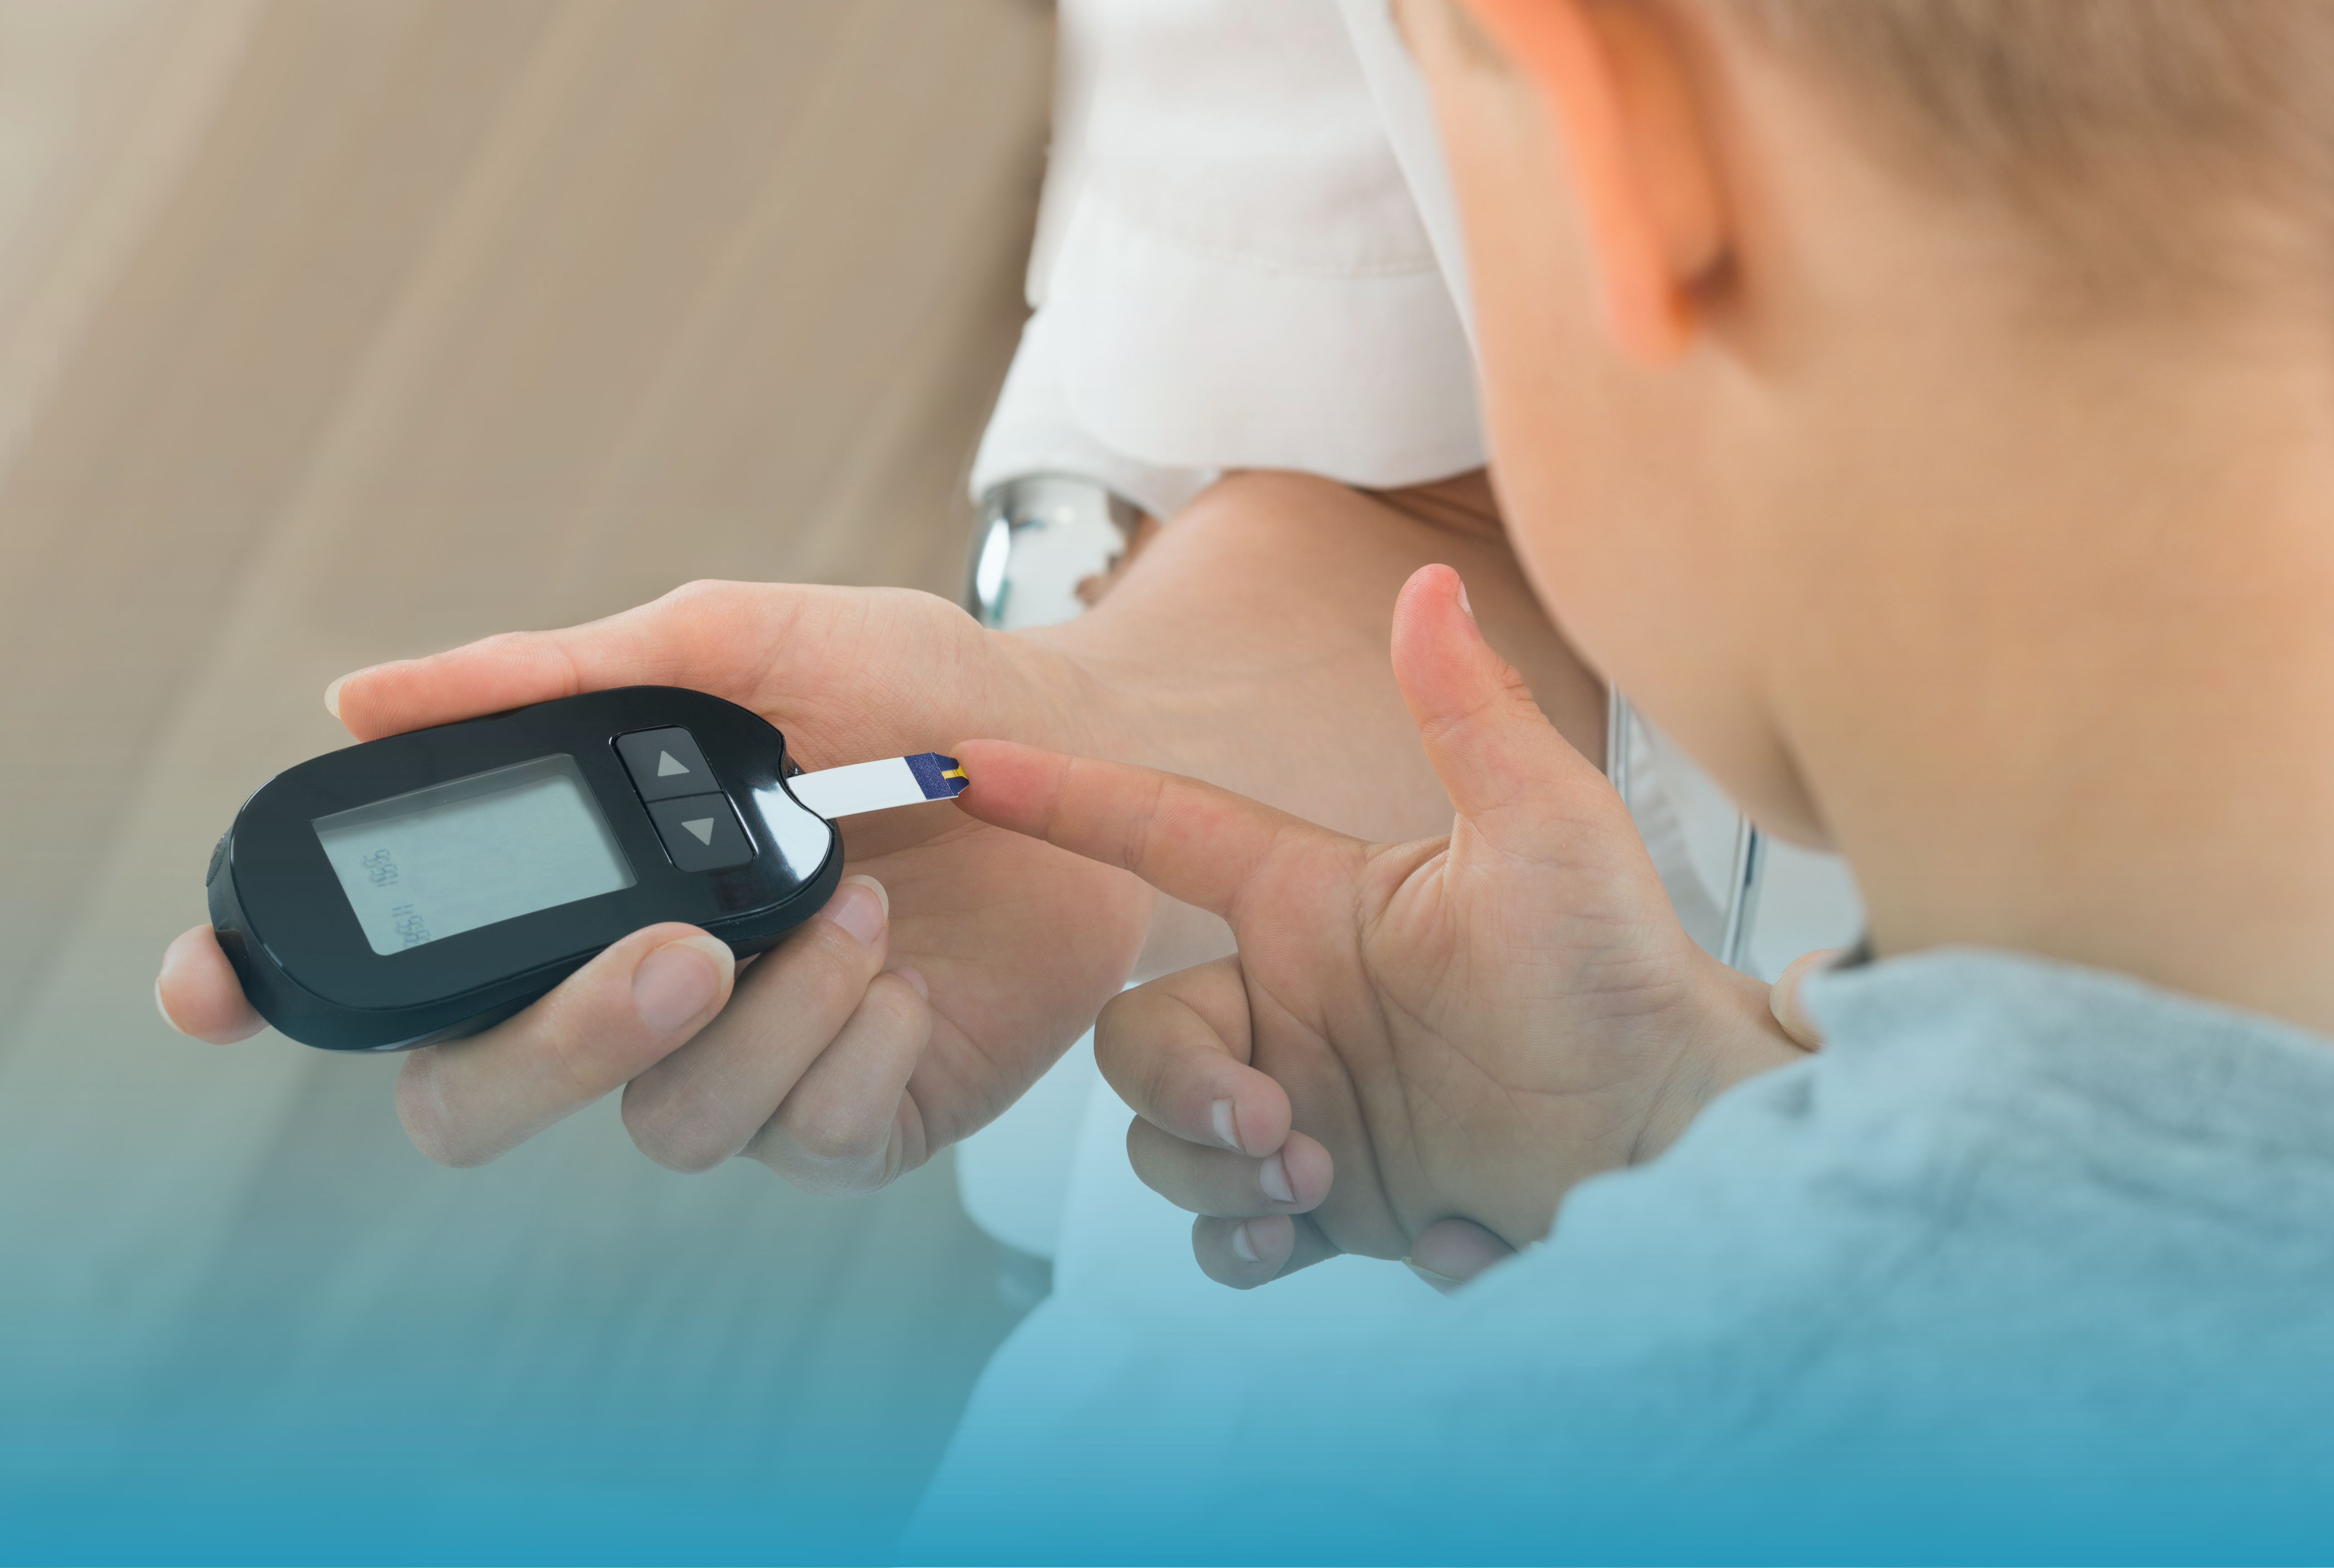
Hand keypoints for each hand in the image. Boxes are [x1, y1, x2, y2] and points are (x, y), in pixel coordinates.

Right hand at [156, 472, 1607, 1192]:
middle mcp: (633, 994)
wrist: (1094, 755)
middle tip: (673, 946)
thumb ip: (563, 678)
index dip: (273, 987)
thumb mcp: (740, 647)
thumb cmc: (919, 692)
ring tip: (857, 899)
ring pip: (663, 1122)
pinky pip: (799, 1136)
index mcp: (582, 889)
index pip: (391, 975)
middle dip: (556, 1040)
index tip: (218, 982)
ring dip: (763, 1013)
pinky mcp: (852, 1117)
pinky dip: (850, 1044)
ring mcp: (740, 1069)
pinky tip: (902, 961)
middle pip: (480, 1099)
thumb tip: (364, 695)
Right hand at [954, 564, 1808, 1286]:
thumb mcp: (1548, 831)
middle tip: (1269, 1123)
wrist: (1676, 1137)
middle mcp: (1293, 1005)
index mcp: (1315, 907)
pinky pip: (1224, 1232)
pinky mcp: (1334, 1201)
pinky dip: (1239, 1242)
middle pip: (1137, 1037)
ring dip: (1211, 1171)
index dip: (1067, 799)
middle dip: (1175, 1086)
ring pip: (1165, 1140)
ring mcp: (1305, 1106)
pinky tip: (1305, 1234)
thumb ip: (1470, 713)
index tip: (973, 768)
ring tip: (1309, 1177)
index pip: (1163, 831)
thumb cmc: (1623, 971)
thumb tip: (1428, 583)